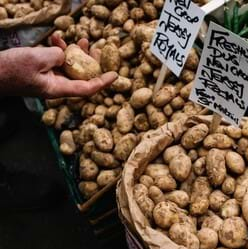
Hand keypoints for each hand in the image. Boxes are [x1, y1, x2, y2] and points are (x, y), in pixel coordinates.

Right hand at [0, 35, 117, 97]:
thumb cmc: (11, 69)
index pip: (87, 89)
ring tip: (82, 39)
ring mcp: (49, 79)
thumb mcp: (37, 59)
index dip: (102, 83)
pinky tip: (57, 38)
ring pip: (70, 67)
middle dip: (92, 62)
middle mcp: (57, 86)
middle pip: (81, 76)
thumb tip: (65, 55)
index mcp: (58, 89)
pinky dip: (59, 50)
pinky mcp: (42, 71)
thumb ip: (57, 56)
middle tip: (97, 48)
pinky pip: (56, 62)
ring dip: (77, 53)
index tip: (115, 75)